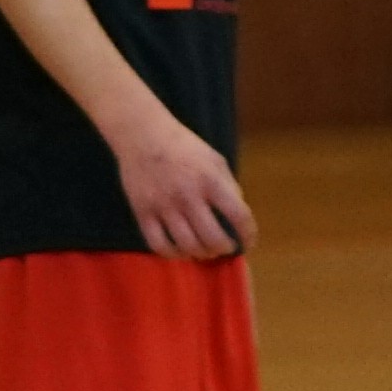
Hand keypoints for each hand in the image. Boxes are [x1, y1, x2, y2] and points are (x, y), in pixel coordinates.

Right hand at [109, 106, 250, 259]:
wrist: (143, 135)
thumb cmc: (184, 147)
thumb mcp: (216, 160)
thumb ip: (229, 187)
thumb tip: (238, 217)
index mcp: (211, 180)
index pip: (239, 216)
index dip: (248, 235)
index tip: (248, 242)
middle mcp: (188, 196)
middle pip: (213, 238)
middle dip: (224, 248)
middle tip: (226, 247)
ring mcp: (164, 206)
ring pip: (187, 246)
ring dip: (202, 254)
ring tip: (206, 251)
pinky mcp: (143, 212)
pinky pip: (159, 245)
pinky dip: (174, 255)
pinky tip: (182, 252)